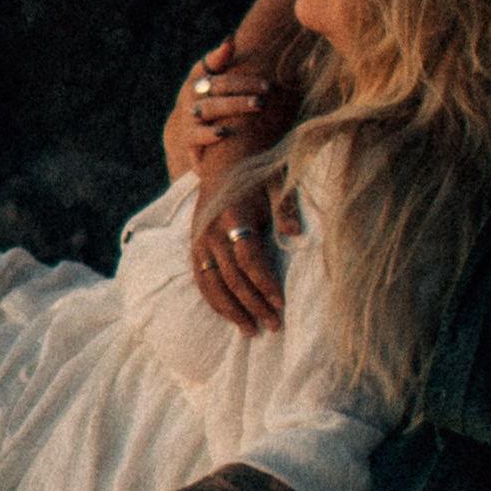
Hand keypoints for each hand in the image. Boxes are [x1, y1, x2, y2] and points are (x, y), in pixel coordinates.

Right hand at [161, 0, 305, 177]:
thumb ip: (220, 60)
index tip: (251, 58)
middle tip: (268, 88)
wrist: (187, 135)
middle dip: (243, 85)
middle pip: (217, 86)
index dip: (229, 59)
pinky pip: (197, 136)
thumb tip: (230, 38)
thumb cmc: (209, 101)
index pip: (213, 64)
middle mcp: (191, 95)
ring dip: (234, 105)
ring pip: (209, 108)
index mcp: (199, 78)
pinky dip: (210, 135)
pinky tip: (225, 133)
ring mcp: (189, 116)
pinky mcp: (189, 139)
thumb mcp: (211, 80)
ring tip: (258, 104)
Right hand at [188, 184, 285, 339]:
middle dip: (254, 305)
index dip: (265, 283)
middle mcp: (212, 230)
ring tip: (251, 332)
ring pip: (213, 284)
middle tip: (274, 326)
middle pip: (232, 277)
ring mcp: (199, 240)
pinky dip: (215, 301)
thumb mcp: (277, 183)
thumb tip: (296, 233)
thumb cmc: (258, 173)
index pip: (249, 258)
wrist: (223, 157)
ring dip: (232, 311)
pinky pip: (201, 280)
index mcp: (234, 214)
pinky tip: (230, 317)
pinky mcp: (194, 246)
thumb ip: (285, 208)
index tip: (282, 303)